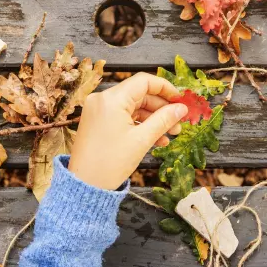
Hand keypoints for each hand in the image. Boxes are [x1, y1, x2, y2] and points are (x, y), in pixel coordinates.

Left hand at [69, 73, 187, 189]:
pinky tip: (156, 138)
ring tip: (170, 134)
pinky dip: (139, 125)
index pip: (144, 81)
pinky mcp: (97, 121)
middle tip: (179, 123)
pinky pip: (123, 117)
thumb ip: (164, 120)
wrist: (85, 184)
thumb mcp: (142, 140)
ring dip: (153, 119)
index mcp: (111, 99)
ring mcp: (98, 110)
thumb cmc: (110, 163)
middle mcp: (102, 99)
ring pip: (133, 107)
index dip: (166, 88)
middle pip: (139, 94)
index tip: (180, 100)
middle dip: (161, 108)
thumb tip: (181, 108)